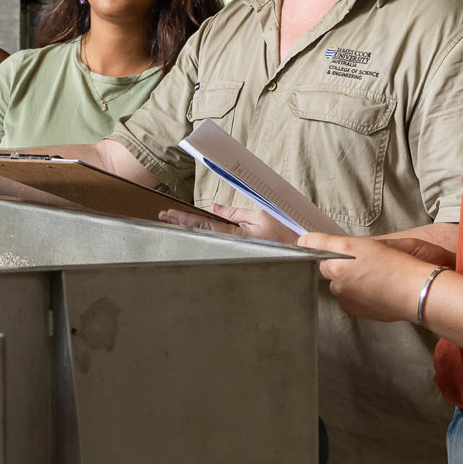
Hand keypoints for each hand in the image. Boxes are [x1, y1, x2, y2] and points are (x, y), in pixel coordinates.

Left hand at [159, 203, 296, 242]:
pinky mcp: (238, 255)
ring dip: (188, 230)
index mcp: (234, 235)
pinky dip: (202, 237)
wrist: (299, 253)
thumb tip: (214, 209)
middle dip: (180, 224)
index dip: (183, 220)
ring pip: (205, 240)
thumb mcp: (259, 216)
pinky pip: (216, 245)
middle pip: (199, 233)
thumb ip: (234, 214)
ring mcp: (233, 251)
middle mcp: (230, 245)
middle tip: (163, 216)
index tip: (168, 214)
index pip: (203, 225)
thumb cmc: (283, 233)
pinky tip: (193, 234)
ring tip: (172, 222)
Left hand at [303, 233, 437, 322]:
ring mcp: (341, 292)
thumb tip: (317, 243)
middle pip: (324, 266)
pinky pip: (345, 299)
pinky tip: (373, 292)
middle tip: (358, 264)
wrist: (419, 291)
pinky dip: (354, 296)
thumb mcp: (378, 242)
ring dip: (346, 282)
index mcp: (344, 250)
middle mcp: (337, 271)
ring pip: (335, 284)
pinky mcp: (349, 308)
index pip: (312, 243)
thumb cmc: (404, 263)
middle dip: (335, 264)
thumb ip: (347, 243)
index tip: (310, 244)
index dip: (312, 244)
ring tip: (372, 280)